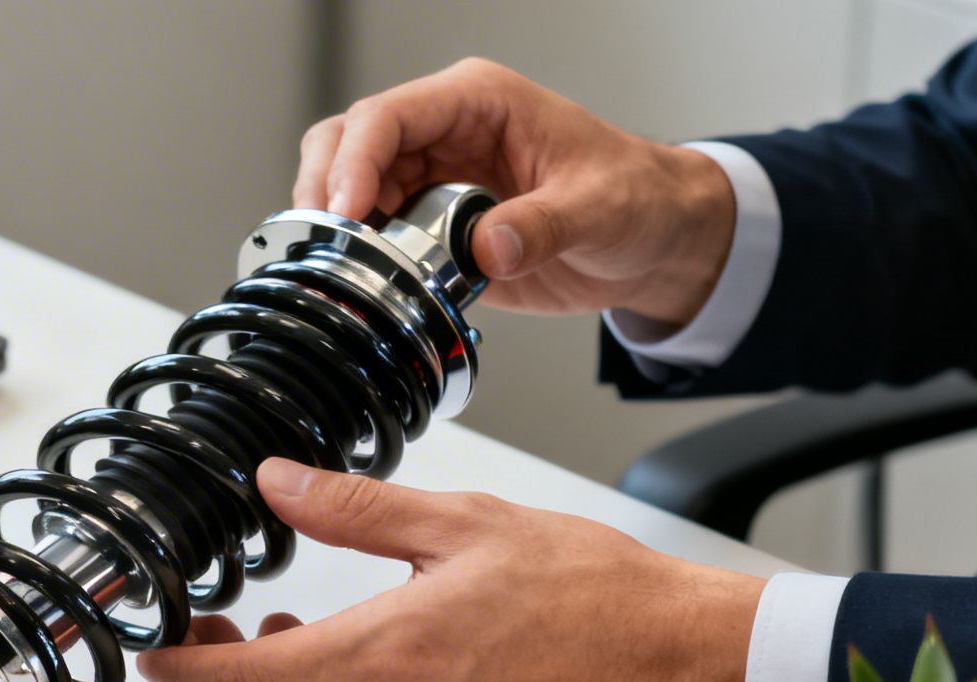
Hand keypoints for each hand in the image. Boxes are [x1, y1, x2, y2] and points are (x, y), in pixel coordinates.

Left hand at [134, 459, 763, 681]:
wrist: (679, 664)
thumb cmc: (594, 592)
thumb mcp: (465, 523)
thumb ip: (355, 509)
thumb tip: (276, 481)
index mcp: (391, 654)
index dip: (180, 671)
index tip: (156, 644)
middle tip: (193, 645)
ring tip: (266, 638)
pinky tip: (338, 662)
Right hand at [295, 58, 735, 326]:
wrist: (652, 239)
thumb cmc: (635, 196)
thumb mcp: (602, 207)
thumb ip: (543, 225)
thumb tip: (487, 248)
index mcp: (477, 103)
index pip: (388, 116)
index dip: (354, 160)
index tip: (345, 211)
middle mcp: (442, 135)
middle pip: (345, 144)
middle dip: (324, 189)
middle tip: (326, 241)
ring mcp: (430, 182)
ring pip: (346, 190)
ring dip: (337, 230)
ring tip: (346, 268)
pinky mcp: (428, 229)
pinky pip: (372, 238)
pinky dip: (358, 261)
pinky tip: (366, 283)